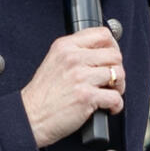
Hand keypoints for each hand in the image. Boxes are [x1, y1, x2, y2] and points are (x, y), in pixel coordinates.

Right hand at [21, 28, 124, 147]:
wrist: (30, 117)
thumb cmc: (42, 95)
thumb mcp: (54, 62)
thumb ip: (75, 53)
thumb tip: (103, 52)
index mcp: (65, 46)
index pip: (102, 34)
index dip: (113, 46)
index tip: (111, 59)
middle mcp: (73, 58)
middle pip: (114, 55)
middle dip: (117, 70)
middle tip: (112, 81)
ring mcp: (80, 77)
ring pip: (118, 74)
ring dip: (119, 88)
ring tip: (109, 94)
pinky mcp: (86, 96)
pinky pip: (115, 97)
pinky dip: (116, 105)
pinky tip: (108, 108)